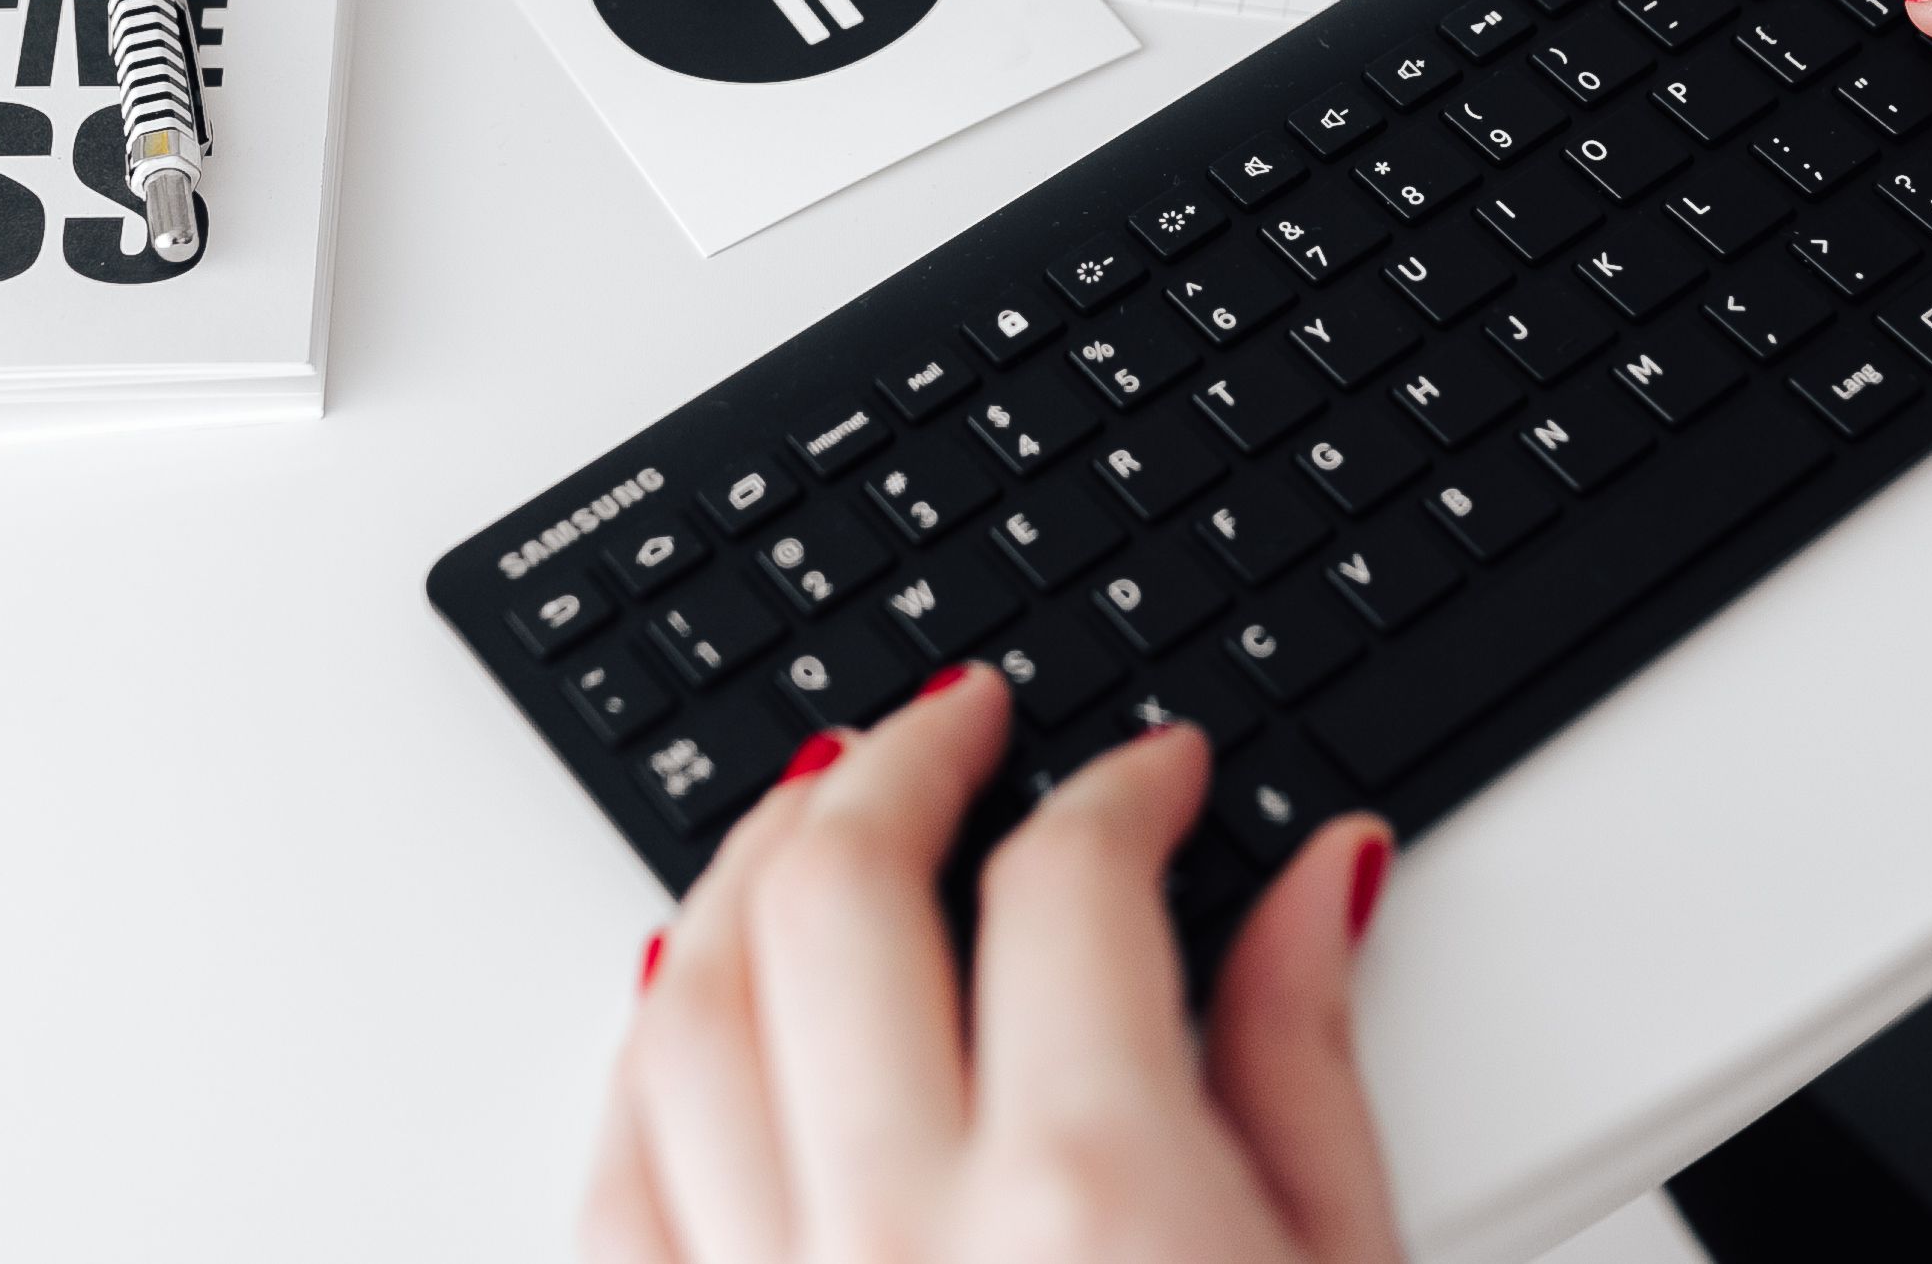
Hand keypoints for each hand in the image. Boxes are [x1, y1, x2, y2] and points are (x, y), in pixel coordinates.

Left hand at [584, 666, 1400, 1263]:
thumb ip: (1307, 1064)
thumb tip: (1317, 880)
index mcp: (1088, 1191)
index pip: (1068, 886)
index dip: (1123, 791)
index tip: (1156, 777)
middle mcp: (900, 1233)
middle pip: (835, 899)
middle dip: (900, 762)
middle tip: (960, 718)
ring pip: (687, 1019)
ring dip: (746, 875)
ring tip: (817, 810)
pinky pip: (614, 1189)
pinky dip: (642, 1068)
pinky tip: (689, 1005)